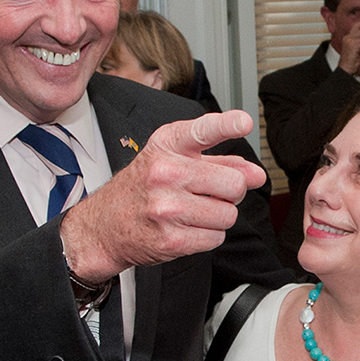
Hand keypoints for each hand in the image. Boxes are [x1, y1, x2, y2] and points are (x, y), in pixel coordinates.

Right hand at [60, 111, 266, 279]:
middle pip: (233, 184)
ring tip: (194, 212)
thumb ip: (220, 162)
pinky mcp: (170, 239)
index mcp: (167, 147)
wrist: (103, 225)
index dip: (226, 125)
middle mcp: (165, 173)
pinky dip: (208, 236)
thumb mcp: (174, 162)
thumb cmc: (142, 189)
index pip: (202, 131)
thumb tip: (256, 174)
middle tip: (212, 193)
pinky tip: (187, 228)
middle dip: (231, 192)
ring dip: (219, 217)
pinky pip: (216, 238)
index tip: (244, 121)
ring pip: (228, 214)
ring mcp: (166, 207)